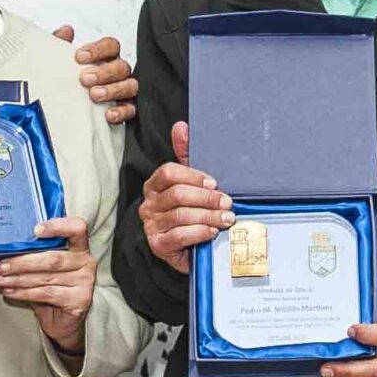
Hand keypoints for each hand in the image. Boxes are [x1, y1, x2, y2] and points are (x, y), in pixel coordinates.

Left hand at [0, 217, 95, 354]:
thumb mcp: (45, 268)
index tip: (36, 230)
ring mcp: (85, 281)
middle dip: (22, 262)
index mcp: (79, 247)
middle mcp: (86, 262)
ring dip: (17, 279)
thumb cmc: (52, 287)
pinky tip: (10, 291)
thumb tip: (3, 249)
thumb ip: (35, 254)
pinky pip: (46, 293)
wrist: (63, 321)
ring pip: (45, 277)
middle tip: (1, 265)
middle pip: (52, 258)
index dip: (58, 226)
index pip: (77, 228)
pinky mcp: (79, 300)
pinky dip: (24, 293)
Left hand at [57, 27, 139, 125]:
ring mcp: (124, 92)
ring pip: (130, 86)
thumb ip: (61, 44)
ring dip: (113, 90)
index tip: (79, 57)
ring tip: (94, 95)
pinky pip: (132, 109)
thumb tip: (66, 30)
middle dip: (103, 72)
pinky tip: (108, 114)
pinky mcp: (126, 110)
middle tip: (85, 79)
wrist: (63, 110)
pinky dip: (122, 111)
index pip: (111, 46)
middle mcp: (118, 73)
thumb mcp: (61, 62)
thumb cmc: (68, 82)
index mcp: (106, 58)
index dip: (98, 50)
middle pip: (121, 66)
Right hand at [140, 121, 228, 273]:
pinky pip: (179, 236)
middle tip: (227, 202)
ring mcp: (151, 226)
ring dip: (208, 216)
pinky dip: (198, 232)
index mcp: (155, 185)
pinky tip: (211, 232)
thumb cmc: (190, 212)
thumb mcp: (190, 184)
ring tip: (226, 218)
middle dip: (207, 198)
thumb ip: (186, 156)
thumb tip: (181, 127)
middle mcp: (149, 204)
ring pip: (181, 215)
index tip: (214, 182)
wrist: (186, 249)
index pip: (168, 172)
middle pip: (177, 194)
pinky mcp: (158, 245)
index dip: (193, 176)